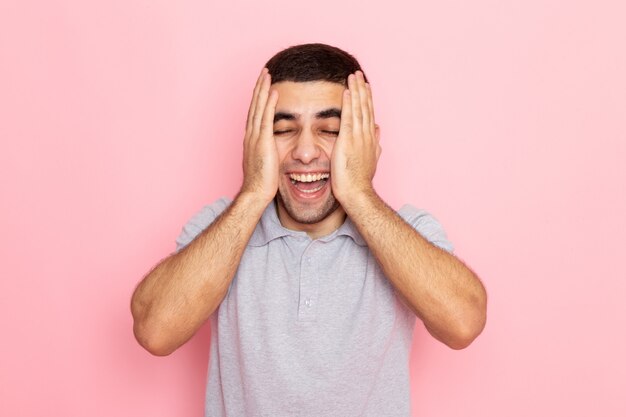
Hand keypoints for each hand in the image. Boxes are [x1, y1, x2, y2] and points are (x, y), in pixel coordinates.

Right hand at [241, 68, 279, 203]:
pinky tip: (274, 91)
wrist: (255, 193)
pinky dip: (269, 103)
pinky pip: (266, 118)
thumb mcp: (265, 162)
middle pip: (254, 106)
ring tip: (268, 75)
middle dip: (259, 88)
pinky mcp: (263, 142)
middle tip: (264, 72)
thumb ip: (269, 151)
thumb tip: (275, 148)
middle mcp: (251, 135)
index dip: (259, 98)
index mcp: (251, 139)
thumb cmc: (262, 182)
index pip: (255, 113)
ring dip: (263, 90)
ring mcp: (255, 137)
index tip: (263, 85)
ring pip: (258, 108)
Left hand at [331, 71, 380, 203]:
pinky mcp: (348, 141)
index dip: (367, 99)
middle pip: (365, 107)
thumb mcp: (371, 158)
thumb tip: (378, 130)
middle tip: (359, 73)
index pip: (369, 114)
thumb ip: (374, 143)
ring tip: (353, 76)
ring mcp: (358, 137)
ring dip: (356, 91)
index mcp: (370, 139)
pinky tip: (346, 91)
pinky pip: (348, 117)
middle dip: (362, 89)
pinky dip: (348, 104)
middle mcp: (367, 135)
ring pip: (358, 108)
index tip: (365, 86)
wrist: (357, 193)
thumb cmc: (360, 180)